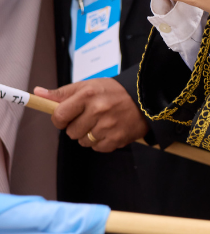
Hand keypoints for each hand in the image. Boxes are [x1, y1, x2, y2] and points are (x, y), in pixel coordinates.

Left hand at [34, 79, 148, 151]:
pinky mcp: (117, 139)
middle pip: (70, 132)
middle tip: (90, 117)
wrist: (146, 98)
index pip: (59, 116)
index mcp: (88, 95)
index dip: (60, 119)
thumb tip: (38, 93)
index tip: (66, 117)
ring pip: (83, 142)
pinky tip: (110, 130)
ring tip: (102, 123)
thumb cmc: (114, 92)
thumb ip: (62, 93)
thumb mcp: (88, 86)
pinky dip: (101, 142)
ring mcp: (108, 126)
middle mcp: (98, 110)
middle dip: (77, 127)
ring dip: (89, 135)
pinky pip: (97, 148)